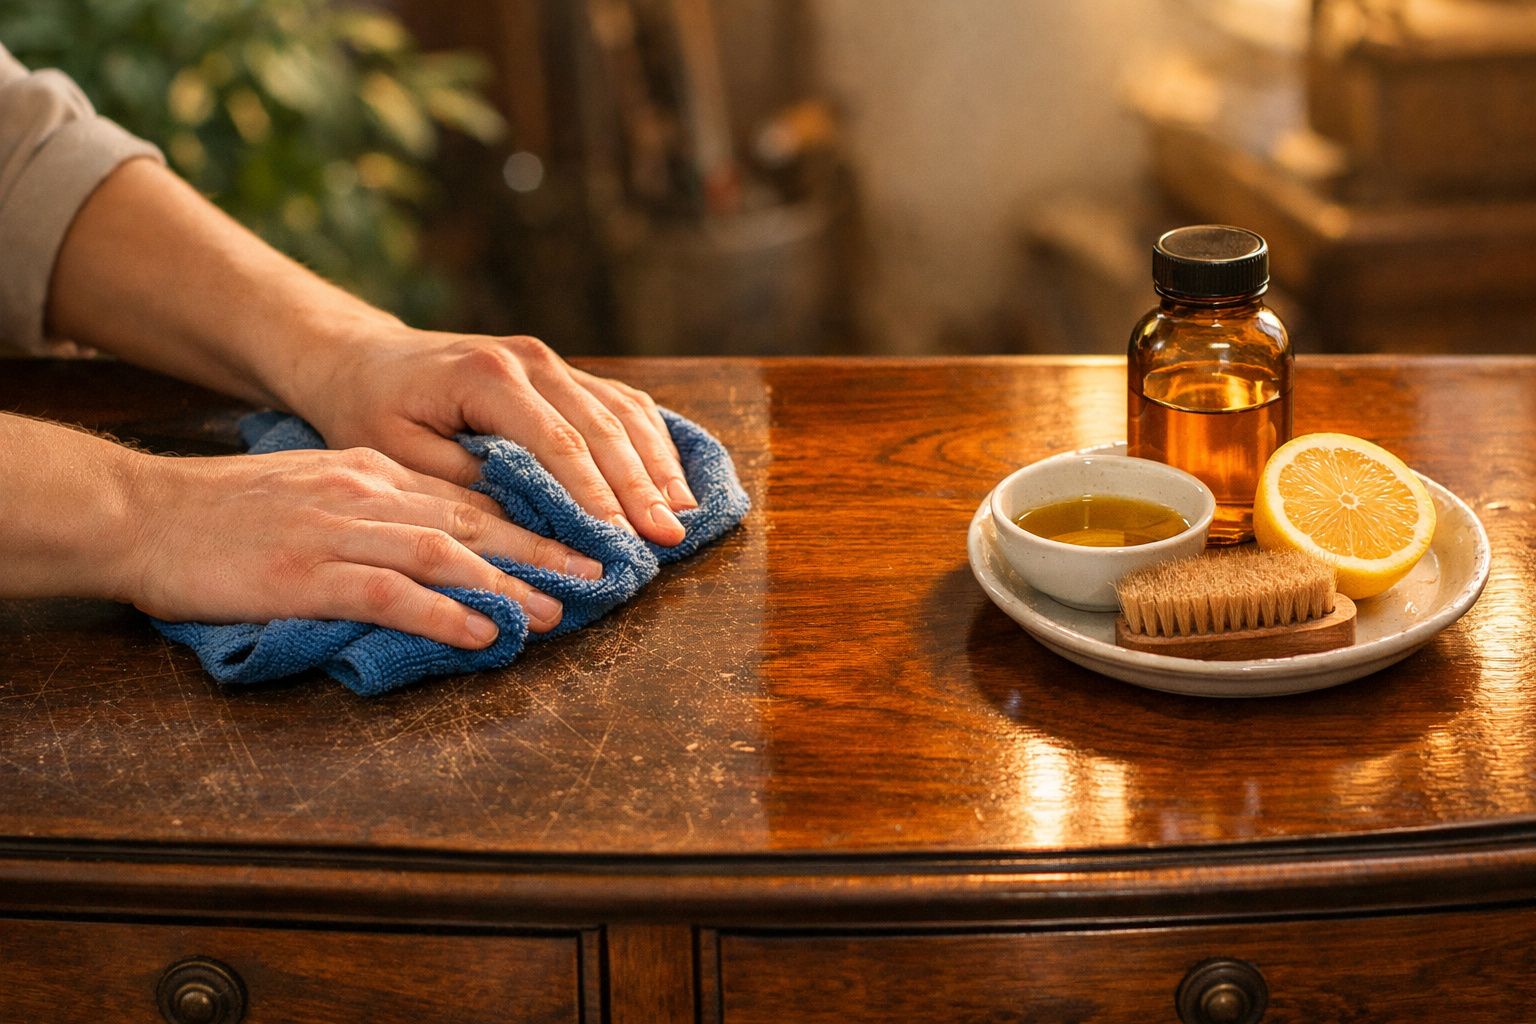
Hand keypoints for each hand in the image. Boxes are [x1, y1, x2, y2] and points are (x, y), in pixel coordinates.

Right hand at [122, 446, 603, 648]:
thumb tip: (442, 545)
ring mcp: (338, 531)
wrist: (142, 514)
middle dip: (544, 549)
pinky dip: (444, 614)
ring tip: (555, 613)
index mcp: (373, 472)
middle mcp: (367, 494)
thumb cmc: (226, 513)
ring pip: (446, 555)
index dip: (531, 520)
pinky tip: (482, 633)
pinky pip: (391, 594)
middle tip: (597, 574)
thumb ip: (377, 509)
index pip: (470, 496)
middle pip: (475, 521)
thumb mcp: (315, 490)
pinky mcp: (307, 574)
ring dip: (508, 586)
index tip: (578, 541)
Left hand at [290, 328, 696, 546]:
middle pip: (603, 427)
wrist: (363, 358)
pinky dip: (650, 442)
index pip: (559, 442)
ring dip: (657, 464)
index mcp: (487, 377)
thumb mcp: (396, 453)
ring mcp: (551, 361)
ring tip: (684, 514)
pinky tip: (671, 478)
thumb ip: (463, 482)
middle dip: (641, 486)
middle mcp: (530, 361)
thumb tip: (530, 523)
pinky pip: (620, 402)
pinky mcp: (562, 372)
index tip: (623, 538)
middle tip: (669, 537)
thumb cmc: (372, 409)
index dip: (596, 494)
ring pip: (622, 411)